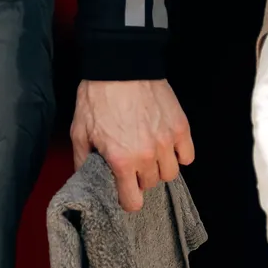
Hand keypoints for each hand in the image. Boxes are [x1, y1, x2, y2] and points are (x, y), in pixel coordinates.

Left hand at [72, 77, 194, 213]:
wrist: (120, 65)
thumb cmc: (98, 97)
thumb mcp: (80, 131)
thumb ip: (82, 161)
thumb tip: (84, 180)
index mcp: (121, 161)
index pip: (133, 202)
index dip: (127, 199)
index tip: (124, 190)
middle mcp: (147, 156)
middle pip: (151, 185)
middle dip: (140, 178)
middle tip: (132, 162)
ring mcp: (167, 142)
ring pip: (171, 173)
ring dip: (160, 168)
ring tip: (149, 153)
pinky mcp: (180, 127)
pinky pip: (188, 156)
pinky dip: (179, 154)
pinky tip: (166, 145)